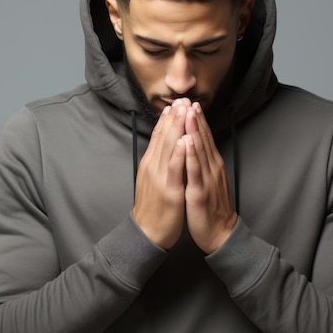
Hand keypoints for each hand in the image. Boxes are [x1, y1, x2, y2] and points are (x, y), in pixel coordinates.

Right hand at [133, 102, 187, 249]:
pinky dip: (180, 153)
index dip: (167, 119)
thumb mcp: (153, 179)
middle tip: (182, 99)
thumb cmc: (154, 207)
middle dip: (174, 117)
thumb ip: (158, 162)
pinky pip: (174, 169)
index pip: (159, 136)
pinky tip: (185, 140)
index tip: (175, 103)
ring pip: (169, 148)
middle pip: (164, 137)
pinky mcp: (169, 190)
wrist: (147, 233)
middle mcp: (153, 167)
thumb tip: (163, 145)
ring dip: (177, 127)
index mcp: (151, 164)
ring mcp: (161, 178)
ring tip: (184, 110)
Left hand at [183, 102, 237, 253]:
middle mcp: (212, 168)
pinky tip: (188, 142)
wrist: (220, 233)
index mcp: (211, 165)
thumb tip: (196, 147)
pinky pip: (195, 171)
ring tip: (188, 112)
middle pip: (203, 139)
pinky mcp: (200, 192)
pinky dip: (191, 155)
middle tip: (189, 99)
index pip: (204, 138)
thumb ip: (203, 163)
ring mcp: (207, 179)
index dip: (197, 120)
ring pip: (200, 150)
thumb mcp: (208, 180)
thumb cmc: (211, 208)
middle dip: (195, 118)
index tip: (190, 102)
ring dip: (194, 130)